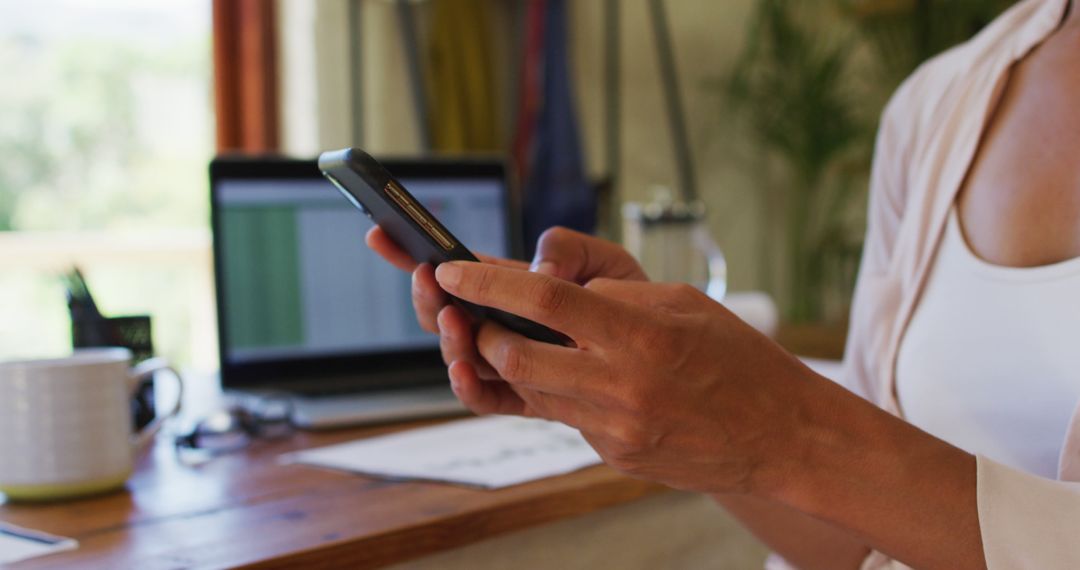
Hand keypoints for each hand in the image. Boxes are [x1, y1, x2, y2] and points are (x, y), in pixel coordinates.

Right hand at [366, 225, 646, 379]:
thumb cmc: (642, 308)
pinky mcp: (529, 400)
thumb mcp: (610, 261)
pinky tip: (463, 368)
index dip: (414, 251)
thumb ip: (572, 251)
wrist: (676, 367)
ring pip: (460, 356)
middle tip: (427, 278)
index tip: (382, 230)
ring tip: (455, 318)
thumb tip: (539, 272)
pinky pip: (487, 399)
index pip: (457, 270)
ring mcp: (512, 365)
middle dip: (427, 297)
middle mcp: (504, 327)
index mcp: (515, 289)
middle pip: (445, 315)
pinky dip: (469, 386)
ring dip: (448, 338)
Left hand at [433, 260, 819, 495]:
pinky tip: (575, 378)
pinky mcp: (615, 455)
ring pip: (531, 393)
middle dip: (480, 333)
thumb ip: (615, 295)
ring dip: (509, 364)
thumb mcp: (683, 302)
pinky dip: (556, 393)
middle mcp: (621, 385)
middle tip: (469, 315)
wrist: (782, 435)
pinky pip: (565, 419)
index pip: (545, 301)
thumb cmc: (739, 357)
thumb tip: (556, 292)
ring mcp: (615, 428)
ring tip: (509, 341)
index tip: (452, 273)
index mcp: (641, 334)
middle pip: (516, 357)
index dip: (488, 284)